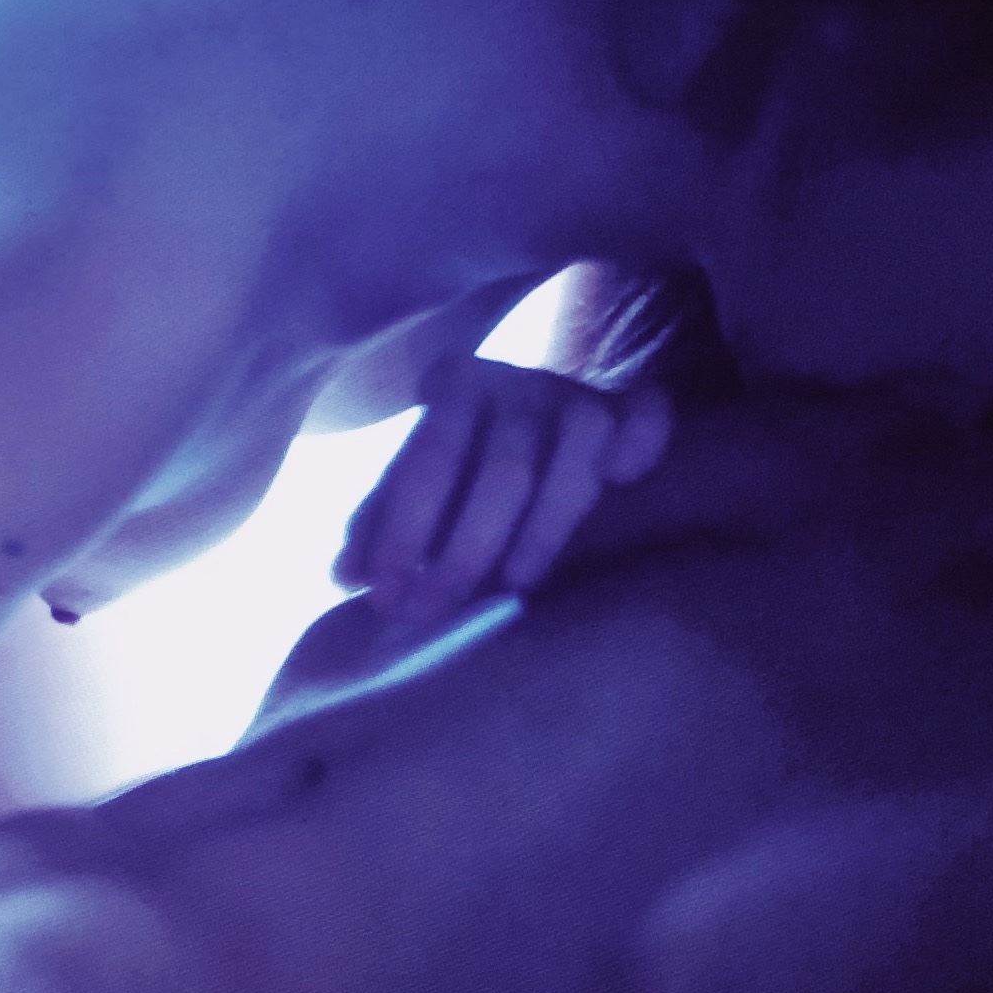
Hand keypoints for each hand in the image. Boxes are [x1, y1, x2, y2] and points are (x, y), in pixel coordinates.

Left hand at [337, 352, 672, 626]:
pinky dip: (642, 443)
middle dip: (466, 552)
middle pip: (507, 468)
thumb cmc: (463, 473)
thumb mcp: (417, 490)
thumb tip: (344, 576)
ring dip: (547, 527)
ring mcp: (579, 393)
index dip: (403, 532)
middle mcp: (518, 382)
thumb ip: (381, 525)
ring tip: (515, 584)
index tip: (386, 597)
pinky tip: (625, 478)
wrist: (539, 426)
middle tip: (438, 611)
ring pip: (578, 449)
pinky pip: (648, 416)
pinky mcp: (630, 408)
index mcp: (454, 386)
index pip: (430, 459)